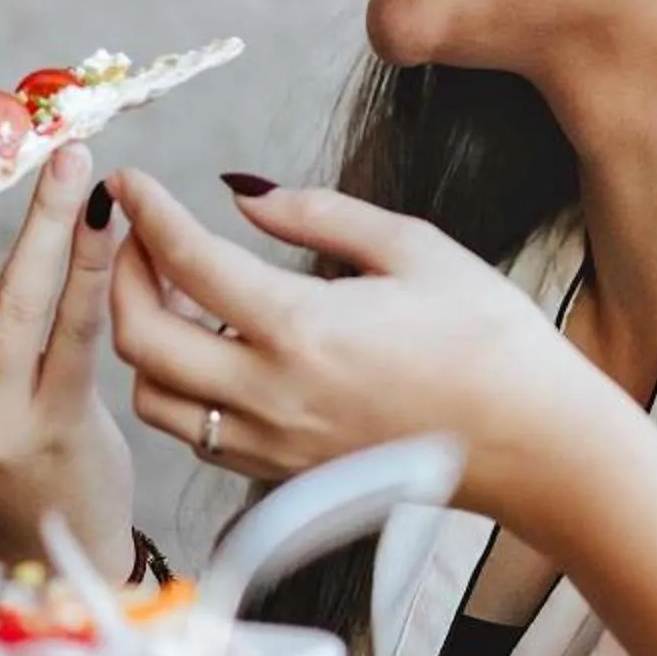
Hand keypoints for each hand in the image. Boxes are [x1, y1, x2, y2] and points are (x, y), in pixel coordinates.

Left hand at [106, 169, 626, 530]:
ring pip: (155, 399)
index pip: (187, 261)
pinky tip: (212, 347)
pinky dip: (180, 388)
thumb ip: (316, 216)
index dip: (147, 213)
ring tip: (175, 294)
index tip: (130, 182)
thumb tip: (243, 195)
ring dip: (144, 341)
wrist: (536, 444)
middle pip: (141, 339)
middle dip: (120, 277)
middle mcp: (272, 394)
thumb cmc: (489, 339)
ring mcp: (273, 444)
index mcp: (302, 328)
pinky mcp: (283, 474)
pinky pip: (196, 435)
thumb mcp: (412, 248)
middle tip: (139, 238)